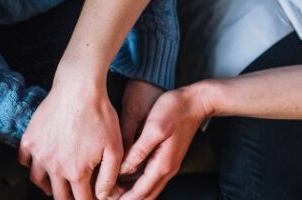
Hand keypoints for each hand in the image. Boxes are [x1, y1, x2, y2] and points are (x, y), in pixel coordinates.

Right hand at [19, 80, 122, 199]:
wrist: (78, 88)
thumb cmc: (100, 115)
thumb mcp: (115, 147)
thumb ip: (109, 176)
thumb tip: (103, 196)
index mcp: (76, 172)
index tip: (92, 198)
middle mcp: (54, 167)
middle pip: (59, 196)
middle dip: (69, 199)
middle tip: (76, 195)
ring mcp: (39, 154)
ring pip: (38, 182)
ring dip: (49, 187)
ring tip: (57, 185)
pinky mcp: (29, 140)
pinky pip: (24, 161)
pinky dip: (31, 166)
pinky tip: (41, 164)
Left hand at [115, 83, 218, 198]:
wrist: (196, 102)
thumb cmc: (175, 110)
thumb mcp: (154, 128)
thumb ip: (139, 150)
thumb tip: (124, 169)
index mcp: (162, 164)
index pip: (141, 192)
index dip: (123, 198)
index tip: (105, 198)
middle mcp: (167, 169)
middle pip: (145, 195)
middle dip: (126, 199)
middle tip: (106, 197)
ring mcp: (168, 164)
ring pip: (149, 189)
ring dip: (132, 193)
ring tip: (112, 191)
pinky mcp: (167, 158)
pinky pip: (151, 178)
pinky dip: (138, 183)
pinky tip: (126, 178)